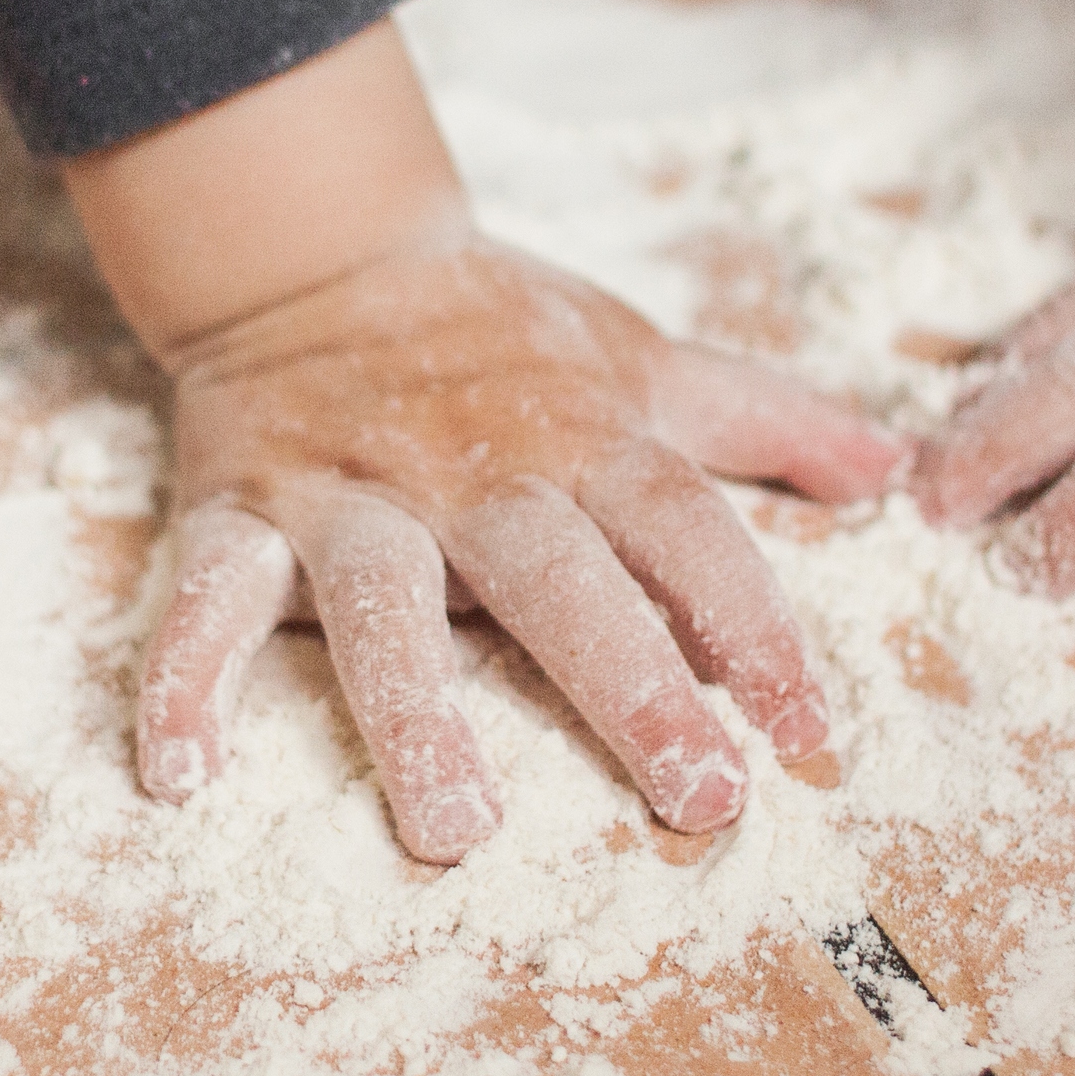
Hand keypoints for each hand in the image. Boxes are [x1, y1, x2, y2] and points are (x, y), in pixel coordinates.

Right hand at [57, 19, 900, 863]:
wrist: (317, 248)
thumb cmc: (498, 334)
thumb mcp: (638, 356)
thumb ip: (762, 417)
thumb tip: (891, 471)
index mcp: (581, 440)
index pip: (686, 531)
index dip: (751, 624)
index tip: (808, 731)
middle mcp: (473, 472)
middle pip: (559, 577)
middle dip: (627, 683)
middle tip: (695, 796)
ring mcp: (351, 494)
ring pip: (383, 601)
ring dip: (415, 712)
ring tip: (456, 828)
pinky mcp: (242, 512)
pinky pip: (206, 598)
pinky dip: (183, 682)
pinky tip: (183, 775)